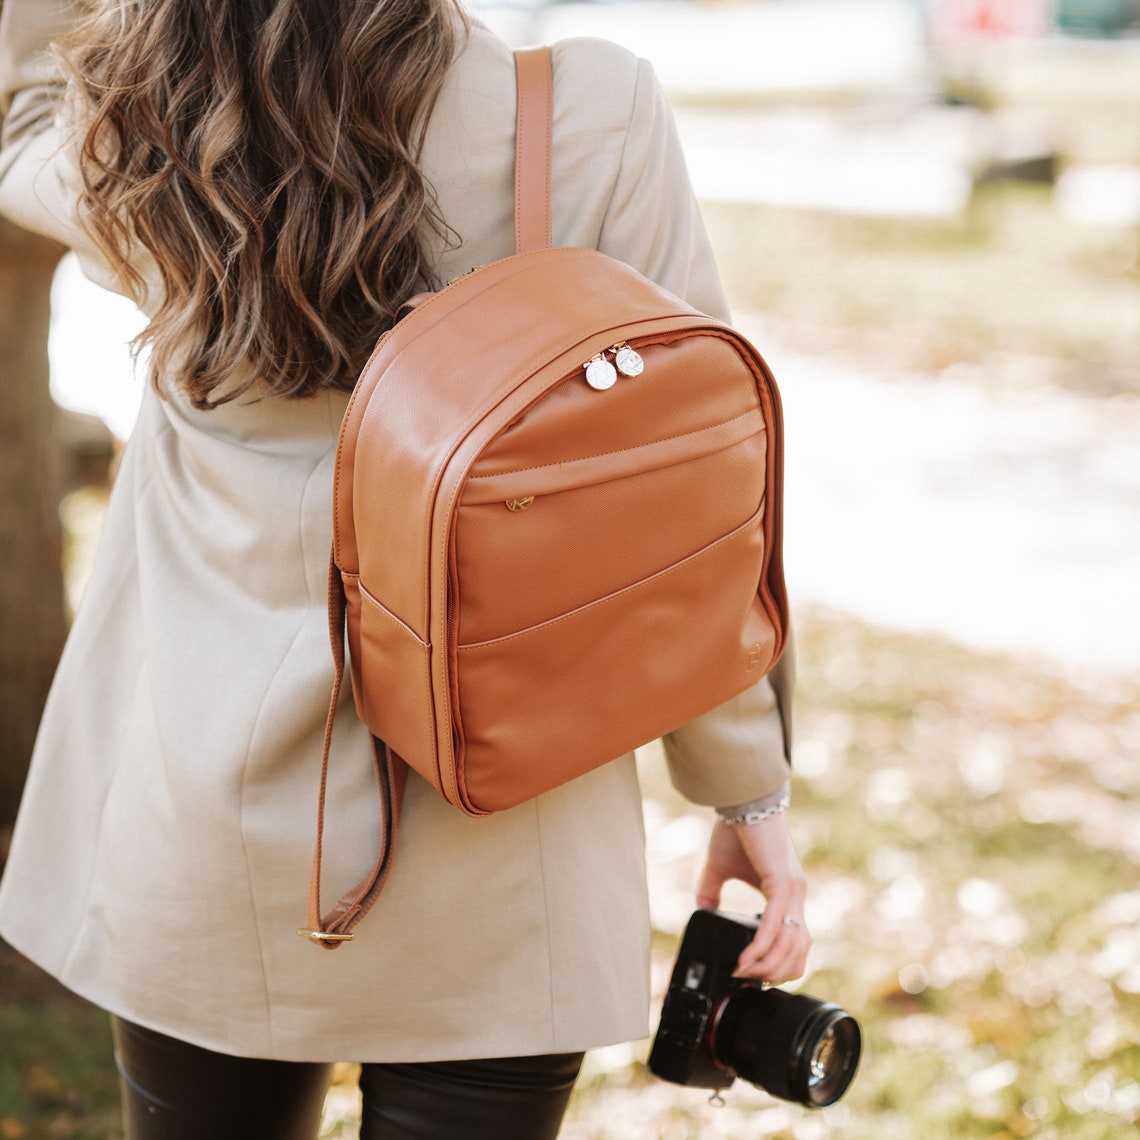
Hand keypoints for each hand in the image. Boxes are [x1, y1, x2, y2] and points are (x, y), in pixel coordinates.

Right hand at [696, 814, 809, 983]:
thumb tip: (701, 912)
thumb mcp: (720, 868)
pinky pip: (774, 926)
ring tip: (745, 974)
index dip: (781, 962)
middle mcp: (795, 895)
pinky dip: (761, 947)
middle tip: (750, 981)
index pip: (796, 940)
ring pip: (790, 943)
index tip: (756, 974)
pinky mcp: (783, 884)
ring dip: (768, 966)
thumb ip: (712, 892)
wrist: (741, 802)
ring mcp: (792, 891)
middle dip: (776, 972)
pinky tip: (746, 959)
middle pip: (799, 949)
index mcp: (787, 893)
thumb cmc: (735, 830)